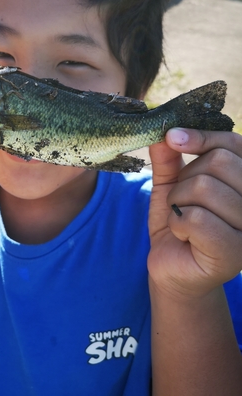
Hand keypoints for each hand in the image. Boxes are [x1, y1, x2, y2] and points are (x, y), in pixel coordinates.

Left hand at [148, 128, 241, 298]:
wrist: (172, 268)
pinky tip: (184, 236)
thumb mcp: (171, 184)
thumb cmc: (178, 221)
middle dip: (184, 180)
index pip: (233, 144)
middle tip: (181, 202)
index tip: (172, 138)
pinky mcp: (236, 254)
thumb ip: (169, 158)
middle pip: (218, 162)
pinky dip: (178, 223)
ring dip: (178, 203)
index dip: (202, 136)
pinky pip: (196, 217)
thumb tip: (164, 131)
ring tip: (182, 220)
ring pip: (204, 187)